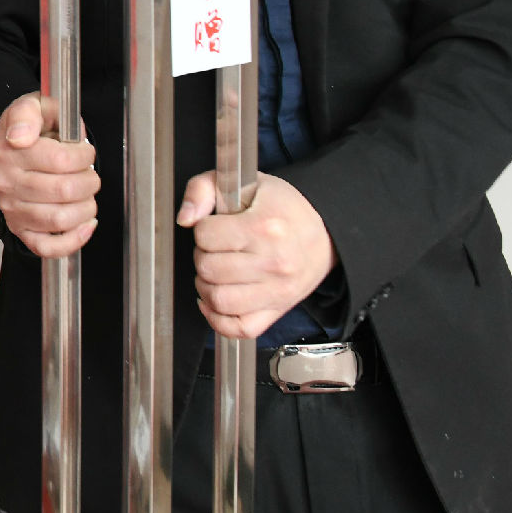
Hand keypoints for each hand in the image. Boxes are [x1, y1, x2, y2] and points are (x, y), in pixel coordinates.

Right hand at [0, 93, 99, 257]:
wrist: (15, 146)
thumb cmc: (31, 128)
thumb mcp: (32, 106)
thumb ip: (28, 112)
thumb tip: (20, 135)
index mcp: (9, 151)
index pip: (59, 160)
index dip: (84, 156)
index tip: (85, 152)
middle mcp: (7, 182)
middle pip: (64, 190)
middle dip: (89, 181)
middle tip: (88, 173)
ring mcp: (12, 208)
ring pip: (59, 219)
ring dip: (85, 207)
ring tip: (86, 195)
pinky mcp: (20, 229)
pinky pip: (46, 247)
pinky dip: (72, 240)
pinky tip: (85, 224)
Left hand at [179, 172, 334, 339]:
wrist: (326, 234)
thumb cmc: (284, 208)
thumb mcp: (248, 183)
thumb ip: (204, 189)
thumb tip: (185, 218)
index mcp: (265, 227)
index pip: (205, 235)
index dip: (202, 229)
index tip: (214, 227)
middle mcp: (273, 262)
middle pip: (208, 268)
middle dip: (203, 255)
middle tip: (216, 248)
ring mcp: (277, 291)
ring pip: (218, 300)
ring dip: (206, 286)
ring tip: (215, 272)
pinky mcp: (278, 310)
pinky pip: (238, 329)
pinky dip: (218, 319)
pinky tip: (216, 300)